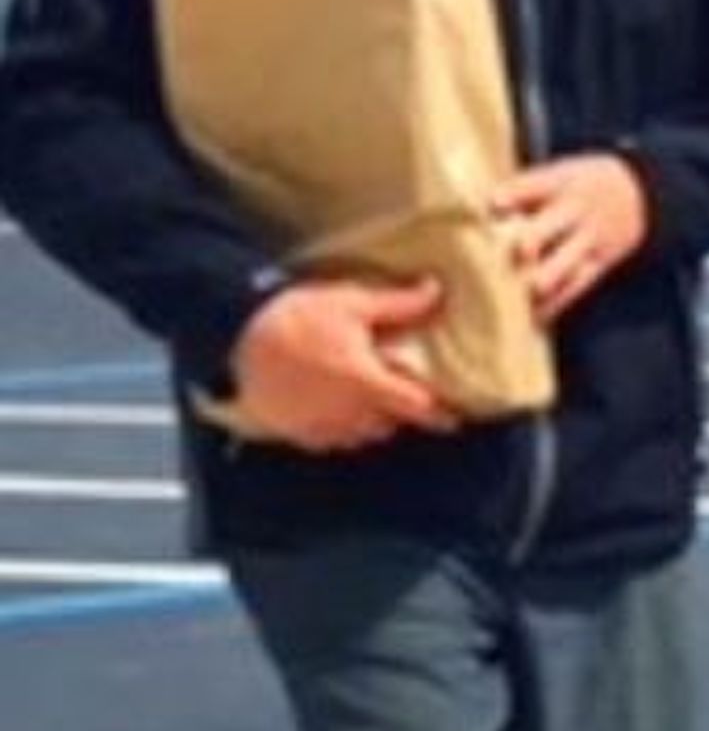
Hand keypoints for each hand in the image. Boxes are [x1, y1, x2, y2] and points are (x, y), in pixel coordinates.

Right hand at [229, 276, 457, 451]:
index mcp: (369, 383)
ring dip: (370, 421)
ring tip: (365, 397)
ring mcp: (323, 428)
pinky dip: (340, 427)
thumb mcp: (348, 302)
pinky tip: (333, 406)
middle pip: (391, 423)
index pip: (418, 408)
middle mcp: (351, 413)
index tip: (455, 418)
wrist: (231, 340)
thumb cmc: (293, 319)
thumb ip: (396, 304)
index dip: (440, 415)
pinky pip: (332, 440)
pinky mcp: (299, 434)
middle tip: (398, 392)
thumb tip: (435, 290)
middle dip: (399, 411)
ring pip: (363, 434)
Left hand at [491, 152, 648, 323]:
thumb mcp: (561, 171)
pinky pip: (575, 289)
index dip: (509, 197)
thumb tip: (480, 211)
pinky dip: (553, 305)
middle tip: (490, 264)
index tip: (491, 206)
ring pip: (558, 267)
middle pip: (542, 233)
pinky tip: (533, 317)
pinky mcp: (598, 264)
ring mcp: (588, 240)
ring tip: (509, 299)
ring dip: (533, 283)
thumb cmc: (584, 182)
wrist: (640, 194)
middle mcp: (574, 212)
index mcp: (561, 183)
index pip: (531, 187)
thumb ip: (526, 189)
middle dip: (520, 249)